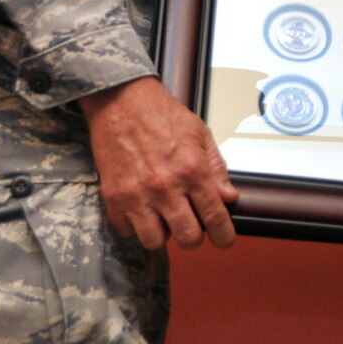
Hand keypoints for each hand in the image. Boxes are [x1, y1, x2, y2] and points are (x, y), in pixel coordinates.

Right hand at [81, 76, 240, 250]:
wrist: (121, 101)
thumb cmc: (161, 114)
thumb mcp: (200, 134)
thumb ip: (216, 168)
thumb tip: (228, 197)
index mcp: (192, 170)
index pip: (215, 216)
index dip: (224, 235)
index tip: (224, 240)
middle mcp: (166, 187)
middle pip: (187, 237)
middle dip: (194, 236)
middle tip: (192, 226)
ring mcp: (137, 195)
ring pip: (154, 242)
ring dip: (162, 234)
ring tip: (164, 218)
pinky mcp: (114, 197)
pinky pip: (127, 231)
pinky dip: (135, 226)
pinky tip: (142, 210)